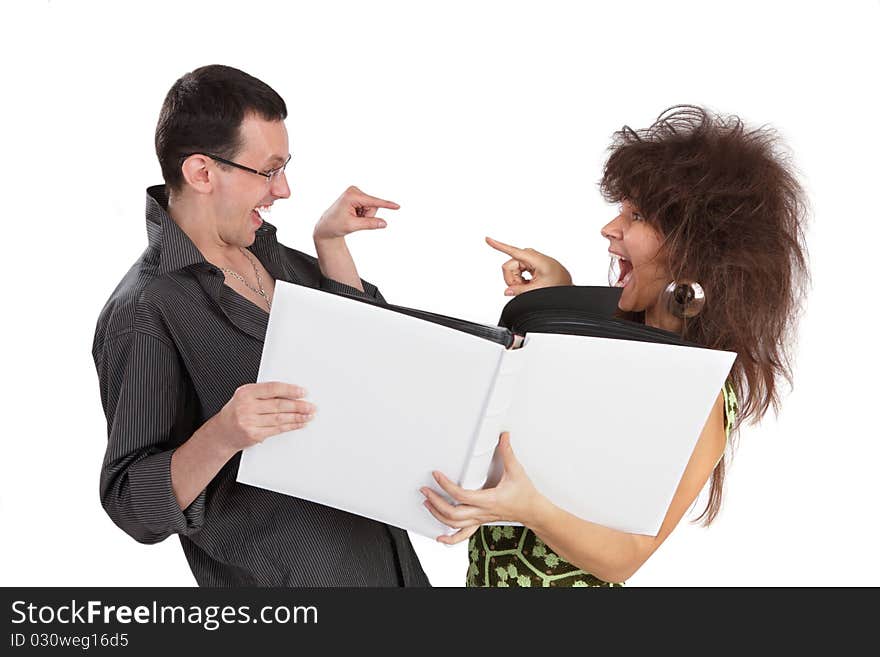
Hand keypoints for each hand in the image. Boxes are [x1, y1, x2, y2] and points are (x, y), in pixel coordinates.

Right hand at [211, 382, 315, 453]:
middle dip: (298, 406)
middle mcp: (247, 407)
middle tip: (310, 406)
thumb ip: (265, 393)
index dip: (290, 390)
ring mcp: (250, 422)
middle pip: (279, 405)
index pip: (272, 389)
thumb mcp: (245, 396)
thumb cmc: (237, 412)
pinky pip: (277, 429)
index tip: (302, 392)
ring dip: (298, 417)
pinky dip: (291, 426)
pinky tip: (299, 423)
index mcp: (246, 392)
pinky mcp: (254, 434)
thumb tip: (291, 392)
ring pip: (280, 418)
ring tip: (309, 415)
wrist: (222, 432)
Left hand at [313, 185, 398, 241]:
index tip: (397, 206)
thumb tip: (384, 223)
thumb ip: (370, 224)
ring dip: (364, 216)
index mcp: (352, 196)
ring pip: (372, 208)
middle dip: (367, 216)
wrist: (326, 226)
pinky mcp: (357, 196)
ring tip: (352, 217)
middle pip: (373, 206)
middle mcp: (354, 190)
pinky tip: (352, 215)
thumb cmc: (335, 225)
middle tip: (355, 220)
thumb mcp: (353, 226)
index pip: (373, 202)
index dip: (386, 205)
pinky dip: (362, 214)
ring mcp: (356, 192)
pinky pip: (368, 207)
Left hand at [420, 432, 547, 544]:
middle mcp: (482, 512)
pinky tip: (440, 538)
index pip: (461, 495)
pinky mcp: (480, 521)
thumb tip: (503, 437)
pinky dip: (450, 539)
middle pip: (452, 513)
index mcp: (488, 500)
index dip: (446, 485)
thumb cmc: (525, 494)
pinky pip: (463, 535)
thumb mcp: (516, 471)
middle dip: (435, 502)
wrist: (532, 511)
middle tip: (425, 490)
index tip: (436, 475)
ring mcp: (480, 519)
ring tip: (427, 503)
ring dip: (437, 514)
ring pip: (454, 524)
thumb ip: (508, 452)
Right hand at [485, 236, 572, 295]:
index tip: (487, 238)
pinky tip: (529, 283)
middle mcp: (531, 256)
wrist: (566, 284)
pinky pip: (517, 271)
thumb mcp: (539, 289)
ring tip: (529, 285)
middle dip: (513, 280)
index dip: (498, 245)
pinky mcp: (529, 264)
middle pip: (509, 266)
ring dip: (517, 281)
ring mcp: (530, 260)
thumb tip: (507, 291)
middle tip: (525, 287)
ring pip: (511, 270)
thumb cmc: (559, 284)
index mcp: (535, 259)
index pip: (513, 251)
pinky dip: (520, 280)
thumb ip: (520, 291)